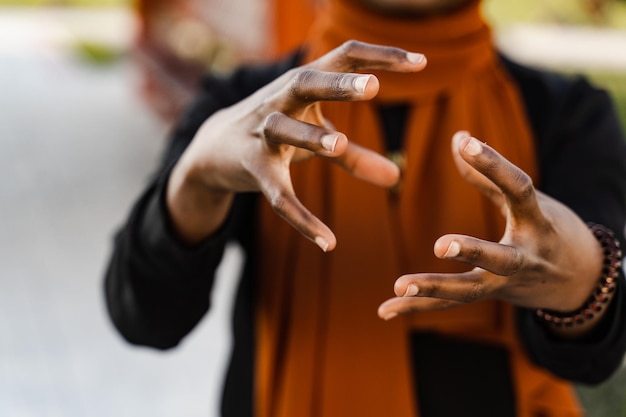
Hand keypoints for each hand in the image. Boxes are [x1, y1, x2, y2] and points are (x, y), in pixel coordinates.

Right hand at [167, 41, 426, 247]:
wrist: (213, 147)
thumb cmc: (277, 132)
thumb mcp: (315, 138)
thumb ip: (355, 156)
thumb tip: (397, 177)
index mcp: (303, 84)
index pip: (342, 57)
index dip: (381, 57)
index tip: (421, 62)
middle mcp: (280, 101)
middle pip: (308, 82)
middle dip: (338, 85)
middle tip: (373, 86)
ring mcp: (262, 133)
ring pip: (284, 130)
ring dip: (311, 136)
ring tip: (340, 144)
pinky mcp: (251, 167)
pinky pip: (278, 194)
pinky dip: (301, 218)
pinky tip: (328, 242)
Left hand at [378, 131, 604, 336]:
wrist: (581, 280)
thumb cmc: (549, 229)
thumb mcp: (528, 201)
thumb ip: (489, 173)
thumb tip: (459, 136)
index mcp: (537, 222)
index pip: (519, 189)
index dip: (494, 164)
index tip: (466, 142)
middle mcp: (526, 257)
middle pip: (500, 258)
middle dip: (472, 251)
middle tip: (439, 245)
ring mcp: (508, 283)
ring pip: (470, 290)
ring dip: (433, 289)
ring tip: (399, 285)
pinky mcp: (490, 297)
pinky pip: (450, 305)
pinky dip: (417, 307)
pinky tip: (385, 310)